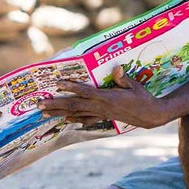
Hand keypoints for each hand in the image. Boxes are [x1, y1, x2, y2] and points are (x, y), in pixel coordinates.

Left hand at [37, 66, 170, 129]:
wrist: (150, 116)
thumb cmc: (143, 97)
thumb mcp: (135, 86)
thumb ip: (124, 78)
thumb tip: (117, 68)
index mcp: (107, 97)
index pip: (85, 91)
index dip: (71, 87)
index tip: (57, 83)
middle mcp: (100, 107)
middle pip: (74, 105)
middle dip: (55, 105)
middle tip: (39, 105)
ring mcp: (100, 114)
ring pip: (75, 113)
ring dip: (59, 113)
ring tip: (43, 113)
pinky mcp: (103, 118)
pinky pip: (85, 119)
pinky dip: (74, 119)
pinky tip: (65, 120)